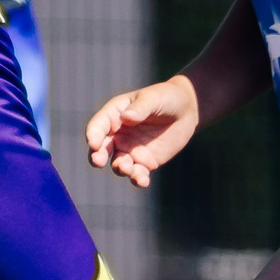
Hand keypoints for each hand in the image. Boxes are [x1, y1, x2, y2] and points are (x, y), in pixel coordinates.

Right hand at [86, 76, 200, 188]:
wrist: (186, 110)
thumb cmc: (166, 97)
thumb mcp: (153, 98)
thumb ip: (140, 107)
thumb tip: (127, 117)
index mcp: (115, 115)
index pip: (98, 126)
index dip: (93, 135)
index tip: (94, 143)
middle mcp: (118, 134)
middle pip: (102, 149)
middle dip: (97, 156)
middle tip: (98, 161)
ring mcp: (130, 150)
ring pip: (118, 164)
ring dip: (120, 168)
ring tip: (128, 168)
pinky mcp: (145, 162)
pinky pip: (137, 174)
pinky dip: (137, 179)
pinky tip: (143, 181)